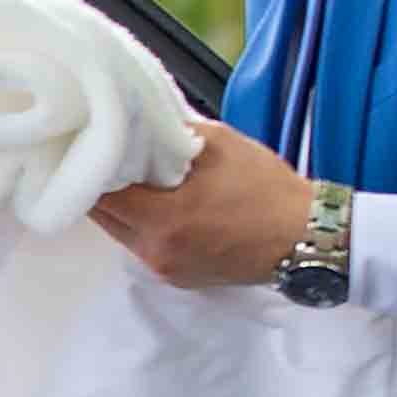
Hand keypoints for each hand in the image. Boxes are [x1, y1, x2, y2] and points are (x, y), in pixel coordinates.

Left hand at [87, 118, 308, 288]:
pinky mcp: (179, 278)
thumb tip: (136, 119)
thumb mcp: (218, 144)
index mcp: (163, 220)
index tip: (89, 142)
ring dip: (122, 206)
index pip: (99, 194)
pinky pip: (144, 246)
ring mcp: (166, 270)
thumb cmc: (266, 189)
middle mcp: (156, 253)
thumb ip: (170, 132)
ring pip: (121, 233)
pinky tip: (156, 202)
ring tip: (132, 176)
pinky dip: (143, 224)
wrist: (307, 238)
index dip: (90, 165)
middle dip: (100, 185)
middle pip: (103, 217)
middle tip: (104, 155)